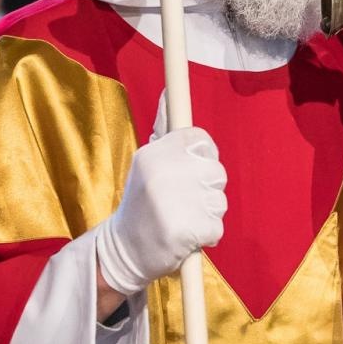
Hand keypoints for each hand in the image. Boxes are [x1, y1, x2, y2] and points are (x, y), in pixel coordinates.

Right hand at [94, 127, 227, 297]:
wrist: (122, 250)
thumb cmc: (142, 203)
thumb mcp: (146, 163)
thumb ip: (165, 132)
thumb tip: (169, 92)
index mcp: (154, 153)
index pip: (202, 140)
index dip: (203, 157)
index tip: (192, 171)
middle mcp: (163, 173)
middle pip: (216, 171)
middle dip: (207, 189)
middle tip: (183, 202)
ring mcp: (174, 202)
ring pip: (219, 201)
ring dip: (208, 214)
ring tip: (182, 219)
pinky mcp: (185, 230)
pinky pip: (217, 228)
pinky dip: (207, 237)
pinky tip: (185, 237)